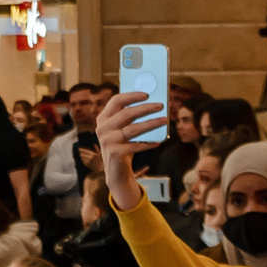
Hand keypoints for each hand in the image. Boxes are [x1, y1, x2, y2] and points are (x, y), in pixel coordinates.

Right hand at [92, 91, 161, 208]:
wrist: (116, 172)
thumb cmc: (123, 145)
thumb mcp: (122, 129)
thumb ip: (130, 117)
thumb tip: (151, 103)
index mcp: (103, 118)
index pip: (116, 101)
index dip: (132, 96)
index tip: (147, 94)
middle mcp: (102, 128)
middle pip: (126, 113)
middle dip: (145, 108)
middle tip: (161, 106)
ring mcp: (107, 141)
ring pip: (133, 129)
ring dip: (151, 124)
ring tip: (165, 120)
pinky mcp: (114, 153)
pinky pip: (135, 146)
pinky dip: (148, 143)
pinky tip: (158, 142)